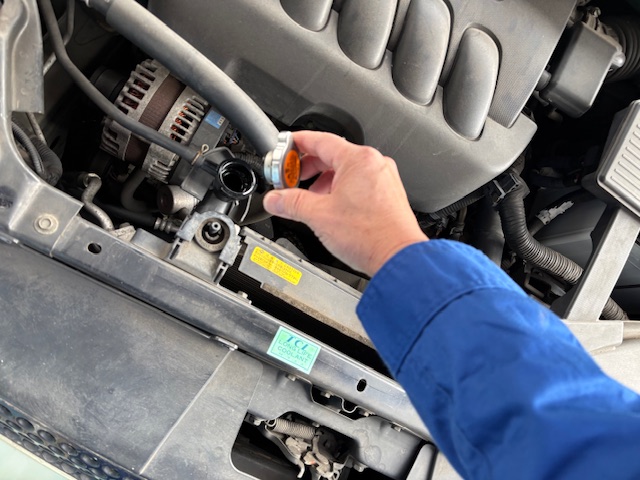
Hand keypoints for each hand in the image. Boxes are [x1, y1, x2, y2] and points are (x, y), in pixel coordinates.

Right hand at [263, 131, 427, 276]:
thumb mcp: (319, 216)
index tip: (284, 148)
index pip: (320, 140)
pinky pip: (359, 185)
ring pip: (346, 172)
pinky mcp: (388, 196)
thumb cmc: (371, 235)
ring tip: (309, 200)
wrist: (398, 258)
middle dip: (307, 168)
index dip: (297, 143)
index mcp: (359, 160)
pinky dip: (340, 191)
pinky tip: (330, 209)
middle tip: (290, 180)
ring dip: (323, 182)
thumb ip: (291, 203)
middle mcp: (375, 165)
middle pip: (332, 156)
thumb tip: (275, 199)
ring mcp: (384, 180)